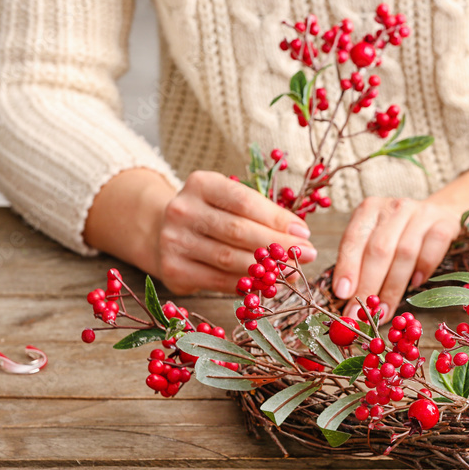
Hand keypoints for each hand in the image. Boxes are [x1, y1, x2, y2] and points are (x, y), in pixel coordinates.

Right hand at [85, 169, 315, 294]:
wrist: (160, 230)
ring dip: (266, 271)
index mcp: (201, 184)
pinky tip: (266, 285)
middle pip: (239, 232)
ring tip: (293, 273)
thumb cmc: (212, 213)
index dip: (278, 219)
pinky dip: (246, 285)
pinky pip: (218, 281)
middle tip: (308, 256)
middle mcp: (182, 210)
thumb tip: (300, 238)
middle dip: (278, 246)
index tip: (304, 233)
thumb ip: (261, 213)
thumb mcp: (230, 200)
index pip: (245, 202)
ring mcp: (173, 241)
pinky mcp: (172, 270)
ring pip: (229, 260)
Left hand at [332, 169, 468, 316]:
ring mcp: (422, 214)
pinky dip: (423, 268)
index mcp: (369, 209)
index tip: (343, 294)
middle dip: (369, 285)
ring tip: (385, 311)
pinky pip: (434, 247)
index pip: (354, 239)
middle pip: (379, 249)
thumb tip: (346, 298)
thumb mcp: (375, 237)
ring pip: (405, 252)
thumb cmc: (399, 233)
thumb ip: (360, 261)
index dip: (347, 267)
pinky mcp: (445, 223)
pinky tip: (415, 284)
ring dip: (393, 287)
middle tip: (361, 313)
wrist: (439, 213)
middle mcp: (395, 208)